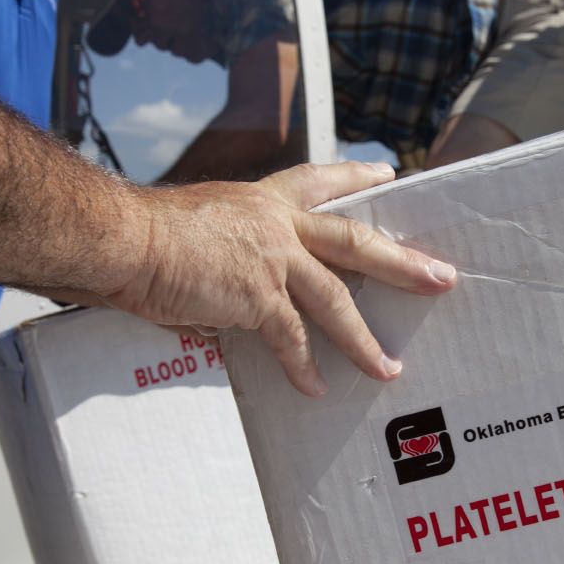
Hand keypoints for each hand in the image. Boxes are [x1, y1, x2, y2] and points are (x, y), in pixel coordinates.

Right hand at [104, 161, 457, 395]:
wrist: (124, 239)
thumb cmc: (141, 233)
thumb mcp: (193, 228)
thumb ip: (220, 257)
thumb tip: (219, 306)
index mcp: (260, 199)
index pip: (318, 180)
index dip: (355, 177)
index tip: (388, 174)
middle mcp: (275, 223)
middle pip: (355, 240)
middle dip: (402, 261)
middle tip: (440, 276)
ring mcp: (272, 259)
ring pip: (336, 300)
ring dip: (363, 339)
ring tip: (389, 367)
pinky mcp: (257, 297)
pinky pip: (290, 340)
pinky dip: (302, 368)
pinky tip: (315, 389)